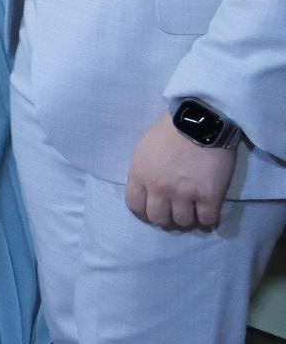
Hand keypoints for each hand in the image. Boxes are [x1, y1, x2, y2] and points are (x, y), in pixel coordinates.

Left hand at [126, 113, 241, 231]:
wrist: (200, 121)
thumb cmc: (170, 131)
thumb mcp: (144, 150)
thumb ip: (144, 172)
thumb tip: (148, 191)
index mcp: (140, 175)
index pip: (135, 207)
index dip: (144, 212)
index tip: (154, 211)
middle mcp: (159, 188)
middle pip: (159, 219)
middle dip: (167, 219)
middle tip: (175, 212)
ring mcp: (185, 193)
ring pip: (184, 222)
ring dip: (189, 219)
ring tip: (193, 210)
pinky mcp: (209, 195)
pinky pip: (208, 220)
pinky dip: (209, 219)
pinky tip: (209, 211)